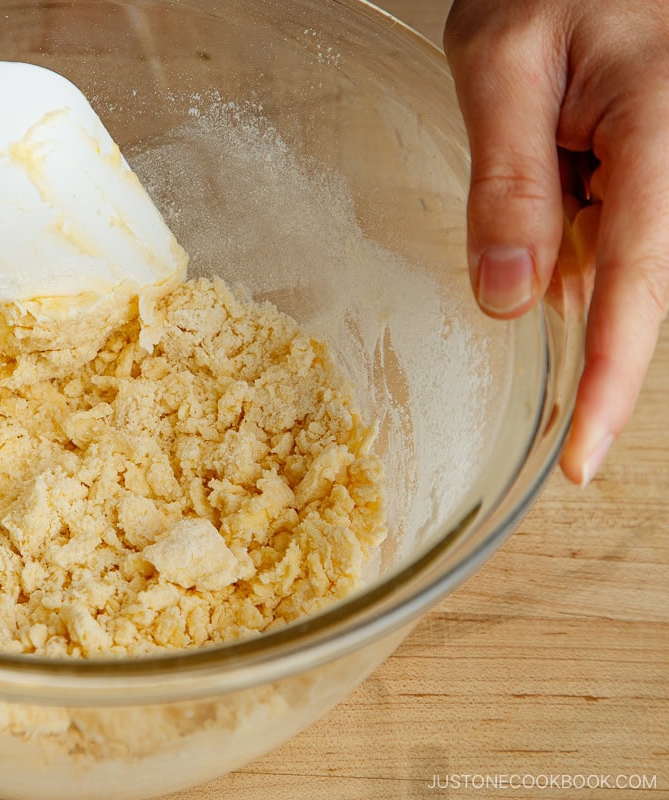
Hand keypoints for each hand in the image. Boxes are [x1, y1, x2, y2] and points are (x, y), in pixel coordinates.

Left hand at [444, 0, 668, 484]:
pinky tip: (557, 148)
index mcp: (660, 134)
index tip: (582, 461)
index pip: (639, 287)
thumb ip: (507, 179)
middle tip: (538, 170)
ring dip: (564, 233)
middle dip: (568, 276)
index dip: (610, 384)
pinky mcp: (654, 176)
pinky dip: (568, 218)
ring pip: (618, 259)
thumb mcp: (502, 60)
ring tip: (550, 128)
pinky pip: (615, 229)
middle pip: (630, 280)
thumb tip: (510, 299)